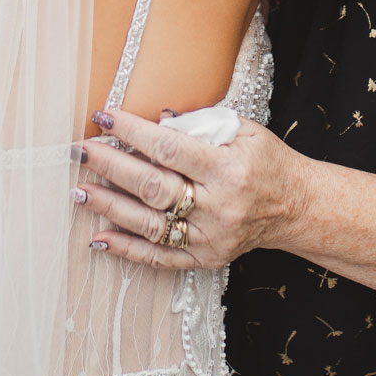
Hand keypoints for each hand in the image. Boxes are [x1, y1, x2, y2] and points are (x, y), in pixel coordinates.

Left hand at [73, 109, 309, 270]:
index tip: (105, 118)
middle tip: (82, 151)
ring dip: (110, 207)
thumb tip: (156, 120)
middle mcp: (218, 206)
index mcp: (228, 169)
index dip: (134, 133)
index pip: (170, 148)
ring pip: (150, 223)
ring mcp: (210, 237)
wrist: (297, 207)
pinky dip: (127, 249)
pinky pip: (160, 257)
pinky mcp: (205, 258)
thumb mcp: (245, 130)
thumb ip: (202, 123)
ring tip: (79, 191)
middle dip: (112, 166)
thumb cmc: (267, 161)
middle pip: (154, 186)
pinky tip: (98, 238)